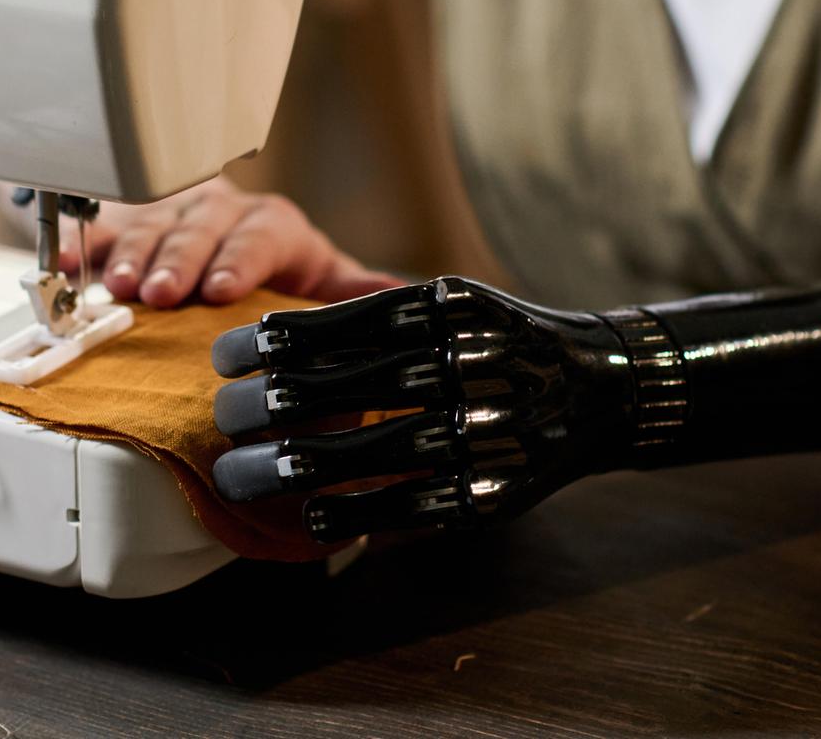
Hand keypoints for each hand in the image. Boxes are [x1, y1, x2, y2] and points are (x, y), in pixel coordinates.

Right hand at [0, 178, 402, 308]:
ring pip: (151, 223)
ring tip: (117, 285)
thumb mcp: (318, 276)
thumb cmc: (275, 266)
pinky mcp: (127, 224)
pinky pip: (102, 228)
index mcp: (272, 226)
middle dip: (179, 259)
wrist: (224, 243)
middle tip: (159, 292)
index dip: (239, 259)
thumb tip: (401, 295)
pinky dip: (82, 245)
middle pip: (201, 227)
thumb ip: (350, 289)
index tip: (220, 290)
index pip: (261, 233)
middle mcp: (222, 212)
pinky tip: (64, 264)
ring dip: (131, 253)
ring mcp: (171, 215)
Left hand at [206, 277, 648, 540]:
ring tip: (234, 475)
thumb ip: (376, 314)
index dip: (271, 342)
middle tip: (220, 417)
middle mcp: (468, 366)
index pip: (342, 324)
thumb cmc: (497, 340)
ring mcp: (485, 432)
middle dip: (268, 407)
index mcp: (447, 311)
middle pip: (345, 390)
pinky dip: (350, 516)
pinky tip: (307, 516)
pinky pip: (408, 509)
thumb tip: (267, 347)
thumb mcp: (448, 303)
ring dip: (291, 468)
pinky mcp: (493, 491)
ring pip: (370, 454)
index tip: (220, 355)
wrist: (600, 388)